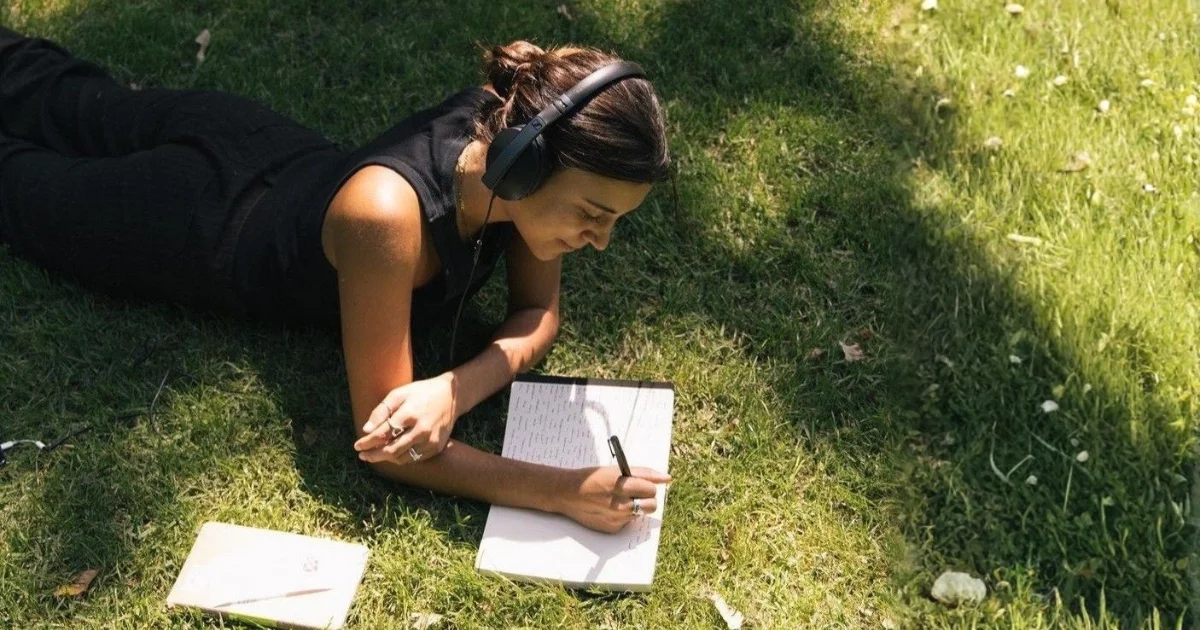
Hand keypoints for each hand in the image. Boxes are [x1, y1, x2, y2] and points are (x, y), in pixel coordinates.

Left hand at [354, 375, 456, 465]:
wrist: (451, 397)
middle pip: (391, 450)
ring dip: (386, 458)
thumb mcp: (399, 393)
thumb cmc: (421, 393)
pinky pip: (414, 459)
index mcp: (410, 414)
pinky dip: (401, 458)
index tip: (357, 446)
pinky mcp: (436, 447)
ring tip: (375, 454)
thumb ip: (382, 411)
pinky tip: (393, 452)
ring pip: (402, 458)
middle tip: (362, 455)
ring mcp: (430, 441)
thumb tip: (366, 430)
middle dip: (374, 455)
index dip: (368, 442)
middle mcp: (421, 430)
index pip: (383, 433)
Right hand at [556, 466, 671, 533]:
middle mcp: (620, 504)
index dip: (647, 486)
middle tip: (634, 493)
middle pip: (651, 505)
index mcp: (621, 485)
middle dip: (647, 498)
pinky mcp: (612, 528)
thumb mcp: (617, 470)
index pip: (651, 489)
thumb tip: (667, 478)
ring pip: (640, 514)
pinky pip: (628, 522)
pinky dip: (623, 516)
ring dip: (635, 507)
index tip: (640, 484)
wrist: (567, 493)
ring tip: (619, 500)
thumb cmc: (593, 478)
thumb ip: (644, 473)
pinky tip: (609, 509)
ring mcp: (616, 519)